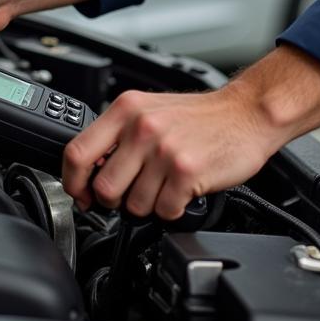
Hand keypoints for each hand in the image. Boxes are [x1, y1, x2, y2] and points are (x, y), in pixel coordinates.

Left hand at [62, 86, 280, 220]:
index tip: (81, 194)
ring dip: (150, 204)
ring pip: (134, 205)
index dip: (73, 182)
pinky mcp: (186, 172)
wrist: (246, 113)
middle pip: (104, 188)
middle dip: (117, 200)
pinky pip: (164, 211)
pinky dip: (173, 208)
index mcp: (126, 108)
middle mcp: (142, 126)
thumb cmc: (199, 116)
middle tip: (135, 191)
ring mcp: (164, 149)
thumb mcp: (149, 110)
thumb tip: (89, 171)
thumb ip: (117, 136)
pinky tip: (183, 188)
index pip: (77, 152)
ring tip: (166, 183)